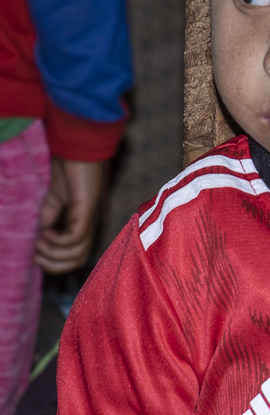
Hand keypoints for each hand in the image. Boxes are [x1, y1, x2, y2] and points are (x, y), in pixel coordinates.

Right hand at [35, 157, 104, 273]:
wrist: (76, 150)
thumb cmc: (69, 171)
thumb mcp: (56, 198)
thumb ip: (51, 215)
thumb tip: (42, 233)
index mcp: (82, 224)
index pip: (78, 257)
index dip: (57, 263)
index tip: (37, 254)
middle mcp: (88, 224)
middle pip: (79, 260)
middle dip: (54, 265)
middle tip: (36, 254)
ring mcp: (89, 218)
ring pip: (78, 253)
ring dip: (53, 254)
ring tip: (39, 242)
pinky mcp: (86, 210)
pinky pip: (75, 237)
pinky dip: (56, 240)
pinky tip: (45, 231)